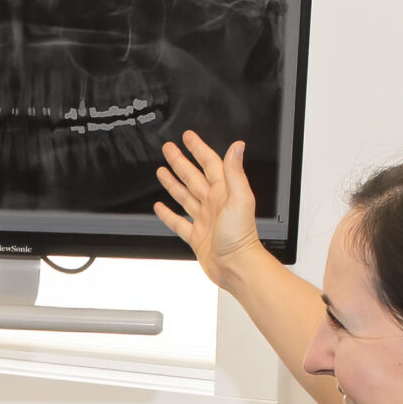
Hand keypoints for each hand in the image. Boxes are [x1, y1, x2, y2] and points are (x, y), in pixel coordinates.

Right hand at [154, 131, 259, 287]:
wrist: (236, 266)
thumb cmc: (241, 236)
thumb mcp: (239, 198)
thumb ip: (235, 172)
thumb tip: (237, 146)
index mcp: (224, 192)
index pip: (210, 164)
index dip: (198, 149)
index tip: (188, 137)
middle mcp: (214, 203)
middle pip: (193, 177)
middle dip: (180, 162)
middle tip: (169, 149)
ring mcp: (204, 219)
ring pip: (185, 196)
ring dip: (173, 183)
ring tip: (162, 171)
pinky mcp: (197, 236)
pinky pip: (179, 222)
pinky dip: (168, 214)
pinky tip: (161, 207)